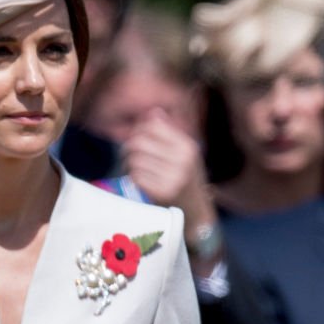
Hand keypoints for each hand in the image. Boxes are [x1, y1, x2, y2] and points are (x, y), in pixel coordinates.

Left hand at [121, 109, 217, 234]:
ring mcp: (173, 177)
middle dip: (128, 147)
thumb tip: (153, 112)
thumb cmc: (187, 179)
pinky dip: (133, 177)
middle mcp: (182, 160)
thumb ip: (169, 132)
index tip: (135, 137)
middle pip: (139, 142)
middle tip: (126, 154)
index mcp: (187, 146)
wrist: (196, 212)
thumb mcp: (185, 153)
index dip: (138, 129)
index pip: (153, 126)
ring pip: (135, 160)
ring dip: (128, 163)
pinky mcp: (162, 192)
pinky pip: (136, 176)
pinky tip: (138, 179)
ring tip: (132, 168)